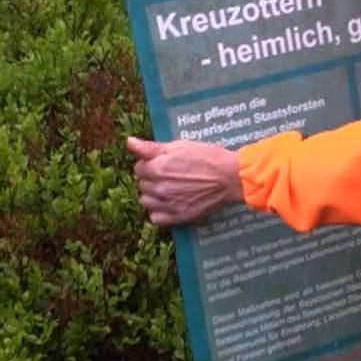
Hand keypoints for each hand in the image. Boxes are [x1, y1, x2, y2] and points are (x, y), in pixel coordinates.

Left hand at [127, 136, 244, 226]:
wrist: (231, 177)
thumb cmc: (208, 157)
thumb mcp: (180, 145)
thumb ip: (151, 147)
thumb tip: (129, 142)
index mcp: (157, 168)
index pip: (139, 168)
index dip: (151, 163)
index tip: (164, 163)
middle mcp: (159, 188)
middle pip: (142, 184)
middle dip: (152, 178)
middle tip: (171, 174)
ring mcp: (168, 204)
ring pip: (146, 201)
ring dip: (154, 195)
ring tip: (170, 189)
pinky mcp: (178, 216)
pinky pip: (155, 218)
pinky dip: (159, 212)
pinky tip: (171, 203)